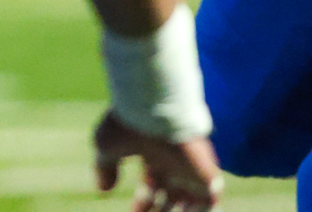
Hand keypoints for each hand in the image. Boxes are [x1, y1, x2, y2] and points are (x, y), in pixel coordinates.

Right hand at [93, 112, 222, 211]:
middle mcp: (174, 160)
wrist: (155, 109)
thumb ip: (104, 167)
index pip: (153, 183)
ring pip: (190, 201)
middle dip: (160, 211)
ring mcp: (191, 167)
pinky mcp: (206, 174)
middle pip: (171, 194)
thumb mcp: (107, 146)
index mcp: (154, 152)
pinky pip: (208, 203)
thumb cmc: (129, 124)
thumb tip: (104, 189)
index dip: (144, 202)